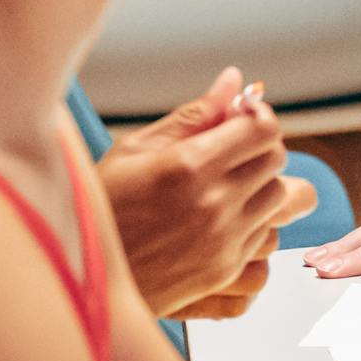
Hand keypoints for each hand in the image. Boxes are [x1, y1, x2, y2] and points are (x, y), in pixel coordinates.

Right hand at [97, 67, 318, 319]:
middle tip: (230, 150)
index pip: (263, 129)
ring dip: (260, 187)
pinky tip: (221, 222)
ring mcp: (223, 243)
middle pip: (276, 161)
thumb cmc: (99, 208)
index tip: (243, 118)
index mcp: (189, 166)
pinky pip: (268, 238)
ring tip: (224, 187)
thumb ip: (193, 114)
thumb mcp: (134, 150)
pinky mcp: (225, 272)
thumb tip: (234, 80)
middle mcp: (214, 205)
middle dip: (259, 148)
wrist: (80, 279)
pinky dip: (253, 225)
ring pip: (280, 200)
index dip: (258, 117)